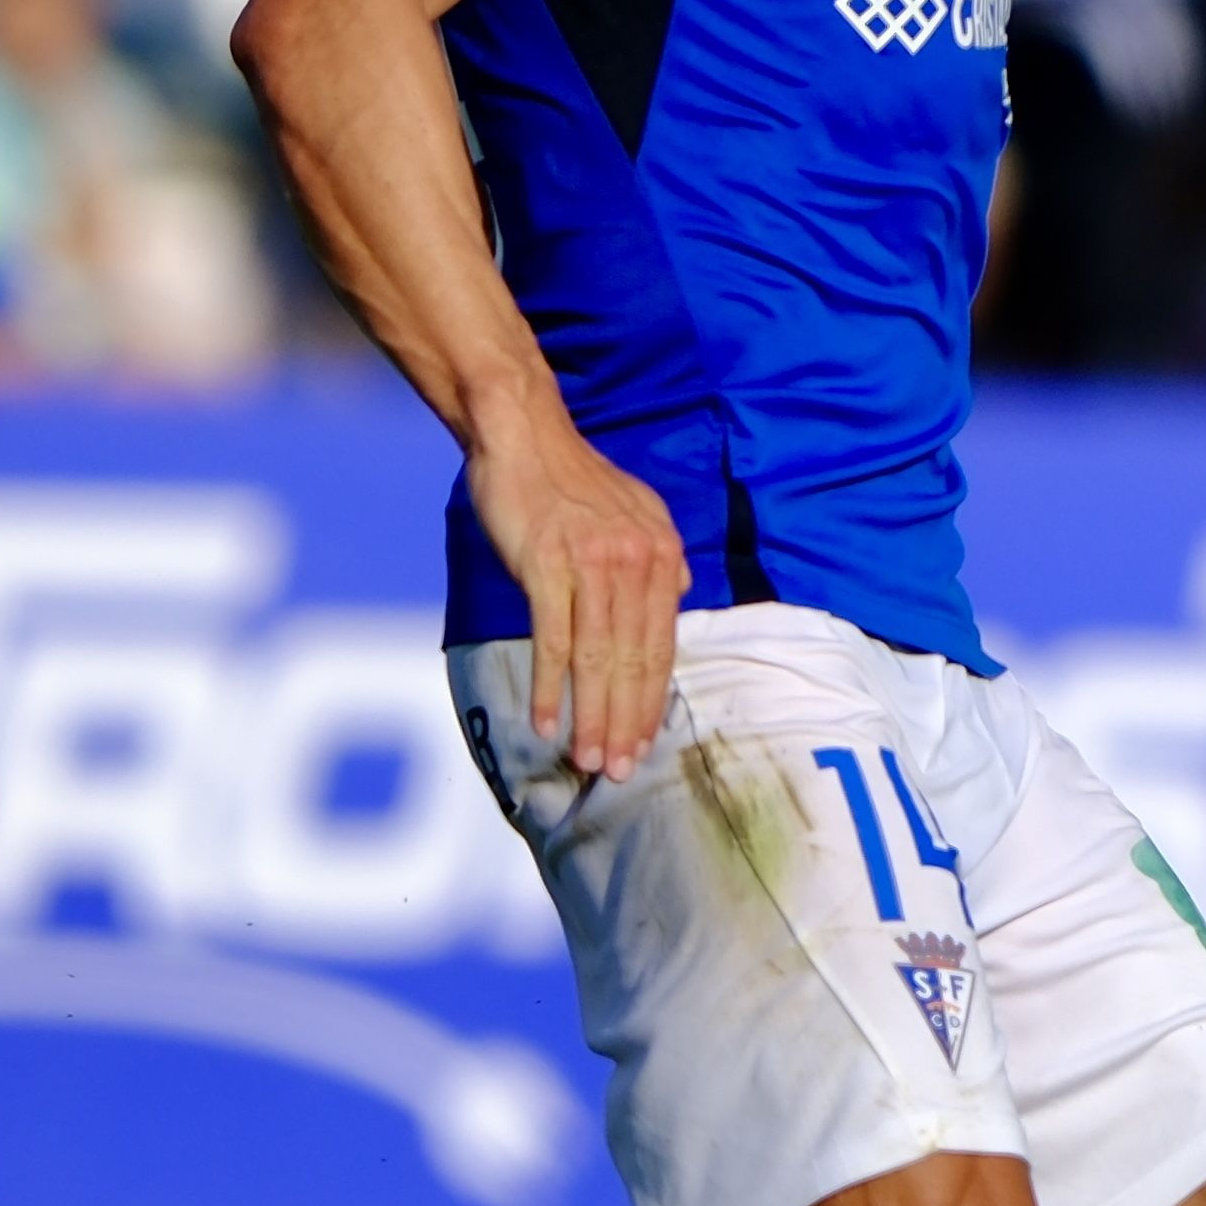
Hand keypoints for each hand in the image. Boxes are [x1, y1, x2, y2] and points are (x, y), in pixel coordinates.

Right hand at [468, 401, 688, 777]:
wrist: (524, 434)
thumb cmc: (574, 480)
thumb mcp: (638, 511)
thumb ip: (662, 557)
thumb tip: (681, 594)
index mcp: (663, 556)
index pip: (662, 643)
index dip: (652, 698)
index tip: (643, 742)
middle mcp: (637, 563)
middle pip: (635, 659)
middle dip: (627, 721)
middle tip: (619, 770)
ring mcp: (593, 564)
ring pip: (598, 657)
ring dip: (593, 715)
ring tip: (588, 758)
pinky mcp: (548, 564)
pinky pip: (553, 637)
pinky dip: (551, 684)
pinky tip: (547, 720)